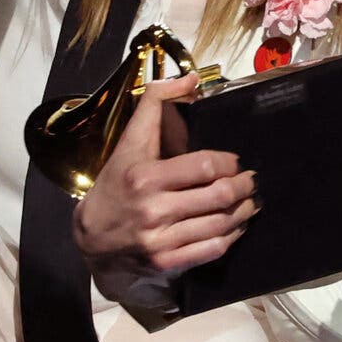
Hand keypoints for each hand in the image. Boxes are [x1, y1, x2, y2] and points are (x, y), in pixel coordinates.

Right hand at [72, 75, 255, 303]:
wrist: (91, 236)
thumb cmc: (117, 182)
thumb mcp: (130, 142)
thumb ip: (155, 104)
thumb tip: (192, 78)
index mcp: (145, 177)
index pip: (204, 166)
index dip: (228, 162)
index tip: (235, 161)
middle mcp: (153, 210)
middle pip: (219, 196)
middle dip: (244, 186)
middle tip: (251, 180)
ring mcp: (160, 240)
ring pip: (221, 223)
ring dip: (245, 210)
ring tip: (250, 200)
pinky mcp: (166, 262)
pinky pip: (213, 249)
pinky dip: (232, 235)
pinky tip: (237, 225)